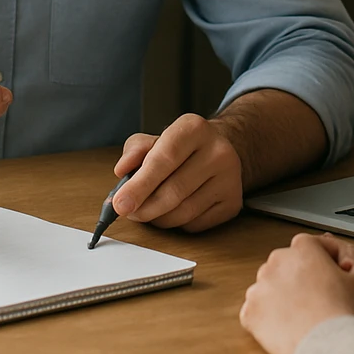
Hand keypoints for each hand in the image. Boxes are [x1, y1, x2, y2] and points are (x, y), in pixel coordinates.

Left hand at [111, 113, 242, 230]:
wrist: (217, 151)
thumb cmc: (179, 148)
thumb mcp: (154, 139)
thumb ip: (135, 151)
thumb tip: (122, 172)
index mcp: (194, 128)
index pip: (164, 159)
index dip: (140, 184)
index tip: (120, 204)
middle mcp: (217, 151)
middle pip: (173, 191)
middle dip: (144, 207)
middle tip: (128, 212)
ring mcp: (230, 178)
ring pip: (183, 212)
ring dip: (158, 218)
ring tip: (148, 210)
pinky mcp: (233, 202)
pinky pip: (195, 224)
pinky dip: (176, 223)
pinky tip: (172, 210)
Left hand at [240, 233, 353, 353]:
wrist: (328, 343)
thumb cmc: (342, 311)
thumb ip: (345, 257)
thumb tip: (339, 257)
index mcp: (302, 247)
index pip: (305, 247)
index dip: (316, 262)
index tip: (320, 276)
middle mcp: (278, 260)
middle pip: (284, 265)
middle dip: (294, 278)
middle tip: (310, 297)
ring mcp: (260, 285)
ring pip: (267, 287)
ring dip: (278, 296)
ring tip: (298, 313)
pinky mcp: (250, 309)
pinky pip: (254, 309)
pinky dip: (265, 317)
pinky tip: (282, 324)